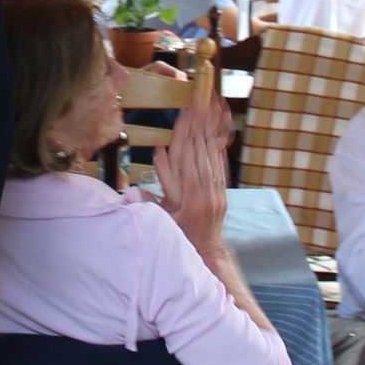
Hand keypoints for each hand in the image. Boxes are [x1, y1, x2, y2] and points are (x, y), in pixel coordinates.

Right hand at [156, 99, 229, 247]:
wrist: (206, 252)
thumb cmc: (180, 239)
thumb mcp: (163, 224)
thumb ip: (152, 205)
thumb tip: (140, 187)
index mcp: (192, 201)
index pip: (188, 166)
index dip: (185, 143)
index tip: (183, 124)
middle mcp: (208, 196)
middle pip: (202, 159)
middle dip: (197, 134)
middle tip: (195, 113)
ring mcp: (218, 196)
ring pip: (213, 163)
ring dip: (208, 140)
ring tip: (205, 120)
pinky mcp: (223, 196)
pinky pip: (220, 171)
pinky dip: (217, 154)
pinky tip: (215, 141)